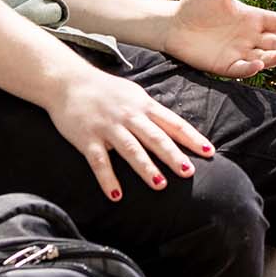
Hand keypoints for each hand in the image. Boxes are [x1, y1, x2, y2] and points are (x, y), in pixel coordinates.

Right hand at [42, 68, 215, 200]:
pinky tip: (116, 196)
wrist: (66, 80)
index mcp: (143, 105)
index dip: (191, 138)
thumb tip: (175, 129)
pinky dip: (108, 179)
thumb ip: (151, 112)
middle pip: (155, 137)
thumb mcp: (133, 94)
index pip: (173, 123)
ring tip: (160, 184)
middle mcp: (128, 115)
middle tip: (188, 171)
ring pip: (130, 148)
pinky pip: (99, 161)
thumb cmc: (104, 90)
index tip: (209, 152)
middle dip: (173, 154)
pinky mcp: (87, 138)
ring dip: (146, 167)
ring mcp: (108, 127)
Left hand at [161, 0, 275, 78]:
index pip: (275, 22)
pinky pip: (242, 68)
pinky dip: (252, 67)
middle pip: (274, 42)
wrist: (172, 24)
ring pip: (262, 56)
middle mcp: (248, 36)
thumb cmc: (195, 4)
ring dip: (274, 57)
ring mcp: (238, 52)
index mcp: (250, 17)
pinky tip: (259, 62)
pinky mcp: (225, 65)